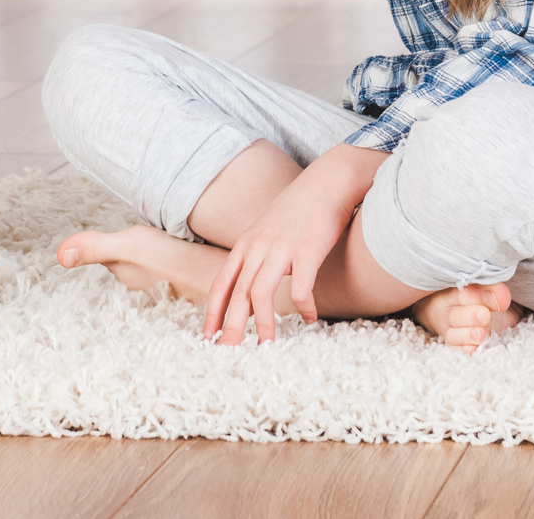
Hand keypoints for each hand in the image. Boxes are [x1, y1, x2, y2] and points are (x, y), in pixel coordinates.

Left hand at [202, 144, 383, 344]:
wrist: (327, 181)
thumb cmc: (299, 209)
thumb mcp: (267, 230)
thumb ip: (256, 257)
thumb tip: (252, 294)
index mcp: (246, 244)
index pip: (221, 284)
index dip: (212, 312)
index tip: (206, 337)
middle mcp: (258, 247)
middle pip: (238, 294)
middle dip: (230, 327)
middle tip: (227, 353)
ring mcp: (281, 248)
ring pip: (261, 294)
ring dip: (263, 325)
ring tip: (267, 346)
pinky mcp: (307, 250)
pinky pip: (300, 288)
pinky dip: (304, 308)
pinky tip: (310, 320)